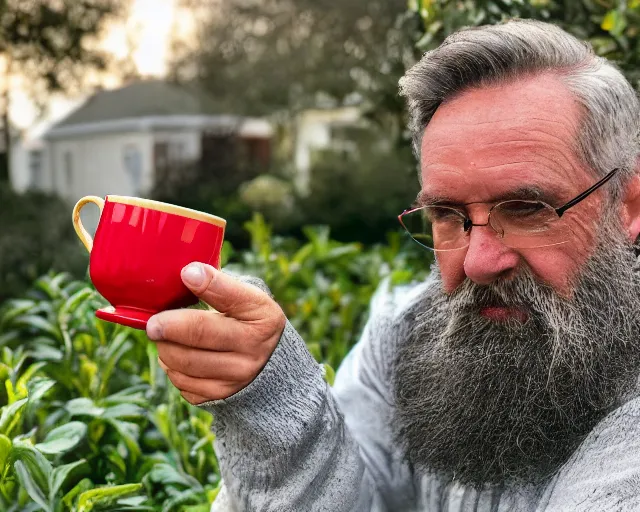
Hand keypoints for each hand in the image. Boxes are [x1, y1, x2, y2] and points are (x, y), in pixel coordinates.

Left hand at [146, 262, 285, 404]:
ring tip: (165, 338)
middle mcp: (254, 348)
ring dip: (166, 348)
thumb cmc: (246, 319)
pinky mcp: (221, 395)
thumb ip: (219, 285)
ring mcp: (238, 376)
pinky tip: (177, 357)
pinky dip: (173, 369)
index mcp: (263, 315)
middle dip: (167, 326)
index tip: (185, 273)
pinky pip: (183, 384)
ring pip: (184, 363)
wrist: (267, 363)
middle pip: (198, 334)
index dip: (206, 283)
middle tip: (152, 323)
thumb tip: (185, 273)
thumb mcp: (246, 296)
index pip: (230, 297)